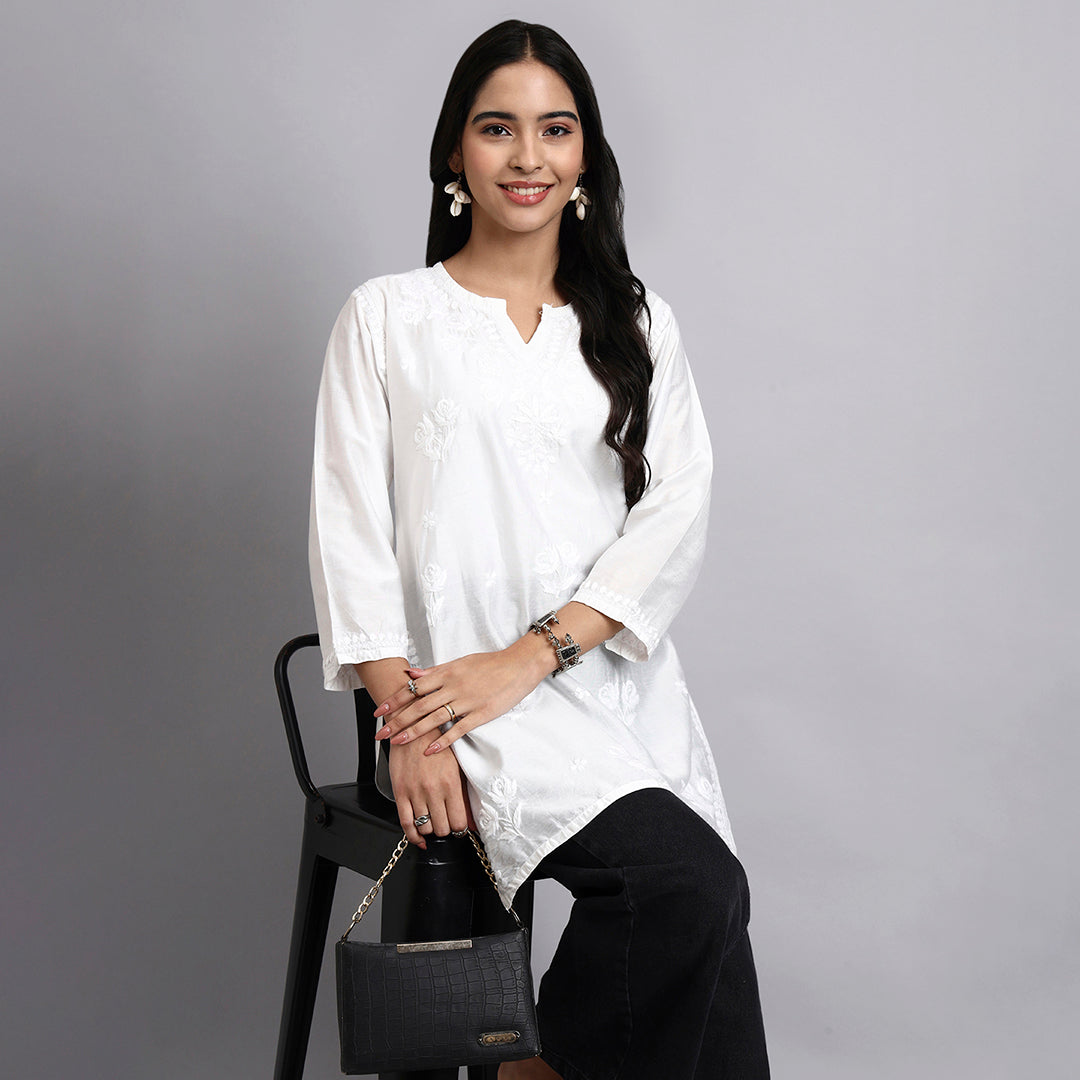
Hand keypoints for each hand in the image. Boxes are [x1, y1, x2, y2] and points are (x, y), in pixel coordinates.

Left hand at [372, 639, 551, 755]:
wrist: (519, 665)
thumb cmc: (490, 663)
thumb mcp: (460, 662)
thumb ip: (435, 671)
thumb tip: (411, 674)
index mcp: (447, 673)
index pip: (414, 688)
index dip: (395, 700)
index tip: (379, 711)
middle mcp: (453, 687)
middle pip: (419, 705)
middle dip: (397, 720)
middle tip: (380, 733)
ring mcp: (467, 701)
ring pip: (434, 718)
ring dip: (413, 732)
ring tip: (397, 742)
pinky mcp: (481, 713)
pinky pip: (458, 729)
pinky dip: (442, 741)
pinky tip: (429, 751)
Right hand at [388, 736, 475, 847]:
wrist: (414, 728)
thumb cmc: (438, 746)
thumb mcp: (458, 767)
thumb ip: (465, 795)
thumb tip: (473, 823)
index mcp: (451, 783)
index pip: (459, 822)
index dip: (460, 829)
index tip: (458, 826)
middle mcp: (433, 790)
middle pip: (442, 828)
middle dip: (446, 829)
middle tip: (445, 822)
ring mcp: (415, 792)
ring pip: (425, 828)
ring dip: (430, 829)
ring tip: (433, 821)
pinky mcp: (400, 792)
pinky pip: (406, 823)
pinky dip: (413, 835)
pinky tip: (419, 838)